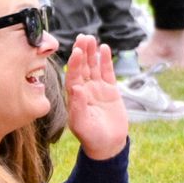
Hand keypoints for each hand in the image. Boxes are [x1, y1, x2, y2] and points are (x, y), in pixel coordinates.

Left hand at [63, 34, 127, 159]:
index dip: (74, 64)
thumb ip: (78, 106)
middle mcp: (84, 90)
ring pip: (94, 67)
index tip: (76, 52)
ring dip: (92, 53)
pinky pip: (107, 72)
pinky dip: (106, 61)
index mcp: (74, 97)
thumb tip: (76, 88)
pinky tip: (104, 48)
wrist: (108, 145)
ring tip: (91, 38)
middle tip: (82, 37)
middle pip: (82, 67)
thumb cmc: (92, 137)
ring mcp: (97, 89)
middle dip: (82, 52)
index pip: (73, 76)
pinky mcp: (110, 90)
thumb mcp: (82, 124)